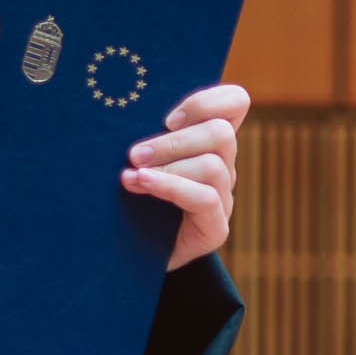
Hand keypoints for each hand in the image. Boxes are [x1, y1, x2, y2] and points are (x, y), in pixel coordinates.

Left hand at [123, 85, 250, 270]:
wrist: (122, 253)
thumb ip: (139, 130)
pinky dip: (171, 187)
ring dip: (168, 165)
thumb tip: (120, 101)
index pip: (235, 102)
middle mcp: (222, 166)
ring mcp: (222, 199)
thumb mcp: (134, 156)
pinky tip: (142, 184)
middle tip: (134, 153)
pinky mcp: (215, 229)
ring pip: (214, 165)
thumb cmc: (123, 195)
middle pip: (221, 132)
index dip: (208, 101)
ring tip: (130, 175)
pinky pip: (206, 199)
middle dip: (173, 140)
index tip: (167, 118)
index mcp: (207, 141)